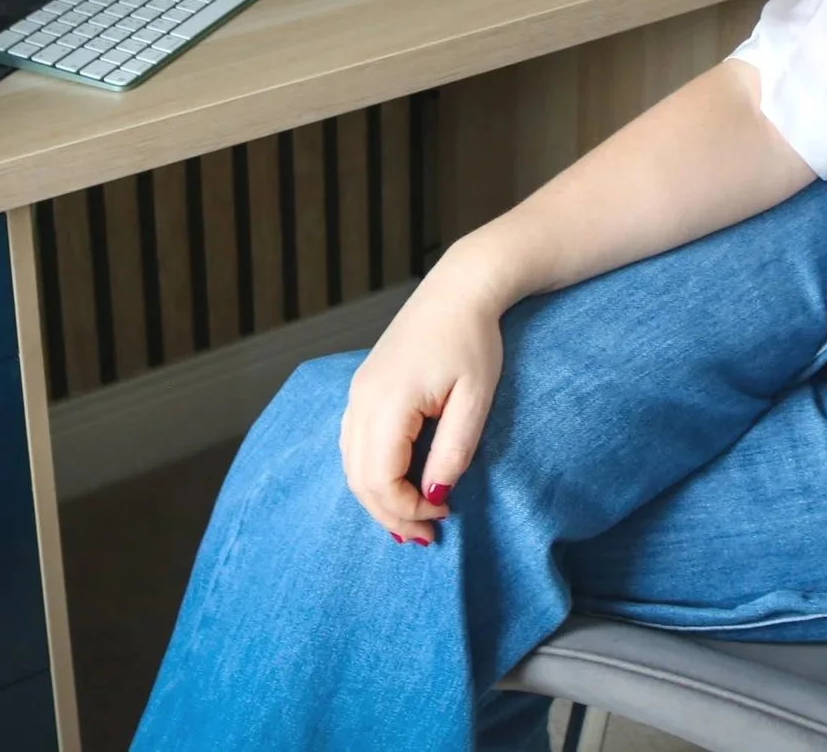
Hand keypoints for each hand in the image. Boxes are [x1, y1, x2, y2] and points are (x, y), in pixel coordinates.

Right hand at [338, 254, 509, 543]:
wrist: (459, 289)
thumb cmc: (473, 339)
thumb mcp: (475, 398)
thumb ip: (454, 451)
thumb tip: (433, 498)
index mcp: (388, 401)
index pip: (379, 478)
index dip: (405, 509)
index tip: (442, 518)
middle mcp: (362, 399)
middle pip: (358, 478)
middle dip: (389, 514)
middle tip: (427, 536)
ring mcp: (358, 393)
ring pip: (351, 464)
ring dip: (378, 497)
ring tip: (413, 519)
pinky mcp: (364, 388)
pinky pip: (354, 444)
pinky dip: (371, 473)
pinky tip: (398, 485)